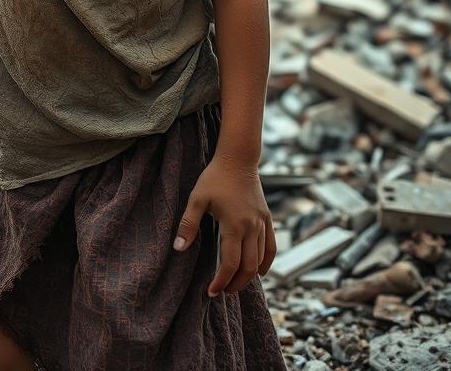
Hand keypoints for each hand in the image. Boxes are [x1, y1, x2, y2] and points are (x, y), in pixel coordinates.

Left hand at [172, 156, 275, 295]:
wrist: (238, 159)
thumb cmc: (214, 178)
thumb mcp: (197, 199)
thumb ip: (188, 224)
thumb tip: (178, 249)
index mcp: (234, 225)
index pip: (230, 264)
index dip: (221, 281)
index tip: (211, 291)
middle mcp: (251, 227)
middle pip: (248, 267)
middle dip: (236, 284)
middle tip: (223, 291)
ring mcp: (262, 223)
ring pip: (261, 260)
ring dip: (249, 276)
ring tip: (234, 283)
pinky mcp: (267, 218)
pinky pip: (271, 247)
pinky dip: (266, 263)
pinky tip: (258, 271)